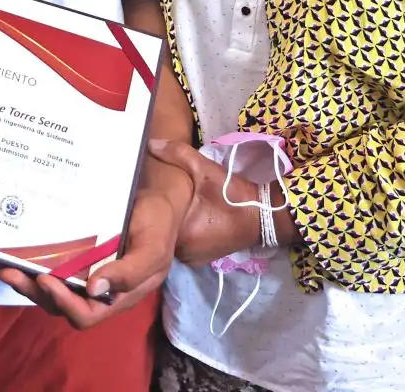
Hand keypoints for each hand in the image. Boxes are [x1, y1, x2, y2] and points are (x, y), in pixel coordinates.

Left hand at [0, 186, 179, 329]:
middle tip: (11, 273)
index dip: (65, 303)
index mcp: (120, 295)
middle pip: (62, 305)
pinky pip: (54, 268)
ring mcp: (86, 274)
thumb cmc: (158, 225)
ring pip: (53, 290)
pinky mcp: (77, 257)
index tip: (47, 280)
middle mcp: (99, 291)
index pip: (88, 313)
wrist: (157, 200)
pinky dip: (35, 265)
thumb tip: (95, 290)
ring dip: (28, 283)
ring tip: (7, 269)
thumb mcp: (153, 248)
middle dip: (36, 293)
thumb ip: (130, 272)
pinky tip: (19, 254)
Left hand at [148, 138, 263, 265]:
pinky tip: (178, 222)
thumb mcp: (205, 169)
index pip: (150, 225)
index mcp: (180, 232)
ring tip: (162, 210)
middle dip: (154, 219)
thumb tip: (150, 142)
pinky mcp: (198, 260)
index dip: (144, 211)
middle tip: (150, 200)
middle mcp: (182, 252)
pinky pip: (179, 247)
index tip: (141, 197)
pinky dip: (178, 236)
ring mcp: (190, 259)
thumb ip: (177, 153)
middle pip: (157, 235)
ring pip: (167, 242)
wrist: (263, 216)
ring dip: (166, 229)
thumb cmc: (231, 194)